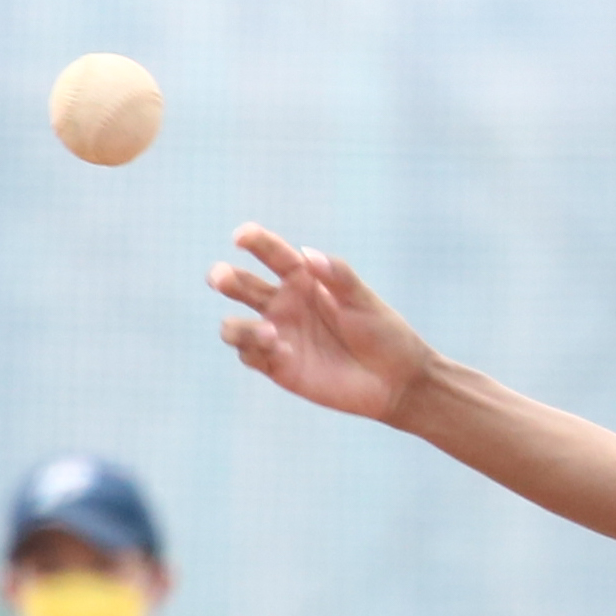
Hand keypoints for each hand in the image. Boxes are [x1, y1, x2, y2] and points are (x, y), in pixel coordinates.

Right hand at [210, 224, 435, 423]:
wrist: (395, 380)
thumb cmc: (383, 332)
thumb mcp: (363, 299)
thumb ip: (337, 275)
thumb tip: (307, 253)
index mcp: (303, 279)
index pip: (272, 254)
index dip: (254, 241)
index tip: (241, 236)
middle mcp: (283, 303)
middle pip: (240, 285)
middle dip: (225, 278)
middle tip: (220, 278)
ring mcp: (277, 335)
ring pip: (234, 327)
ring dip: (239, 327)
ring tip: (270, 333)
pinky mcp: (277, 366)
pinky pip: (250, 355)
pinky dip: (257, 351)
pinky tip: (283, 352)